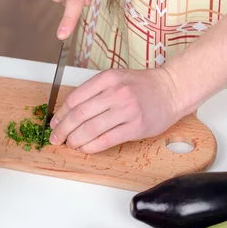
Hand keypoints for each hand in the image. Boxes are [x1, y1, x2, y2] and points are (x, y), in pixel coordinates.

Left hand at [48, 68, 181, 153]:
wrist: (171, 90)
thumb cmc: (142, 86)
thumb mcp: (116, 78)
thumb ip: (94, 91)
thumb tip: (69, 113)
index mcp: (107, 78)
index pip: (75, 98)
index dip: (60, 114)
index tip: (54, 123)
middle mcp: (116, 92)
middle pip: (79, 115)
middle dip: (63, 129)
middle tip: (56, 138)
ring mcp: (127, 110)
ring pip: (91, 129)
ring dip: (75, 140)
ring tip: (70, 145)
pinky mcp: (135, 127)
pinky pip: (106, 140)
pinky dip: (91, 147)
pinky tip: (84, 149)